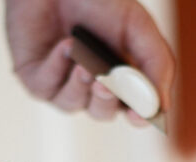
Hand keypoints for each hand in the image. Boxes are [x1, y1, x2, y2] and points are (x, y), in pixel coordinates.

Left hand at [5, 0, 174, 122]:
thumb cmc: (99, 1)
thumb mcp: (138, 26)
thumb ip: (156, 63)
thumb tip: (161, 107)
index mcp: (120, 78)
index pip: (131, 110)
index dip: (136, 116)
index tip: (139, 116)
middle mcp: (90, 87)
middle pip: (102, 112)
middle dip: (104, 99)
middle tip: (106, 82)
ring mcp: (61, 85)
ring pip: (72, 104)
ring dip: (79, 84)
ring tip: (83, 61)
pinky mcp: (35, 79)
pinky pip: (45, 87)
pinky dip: (57, 67)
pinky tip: (64, 45)